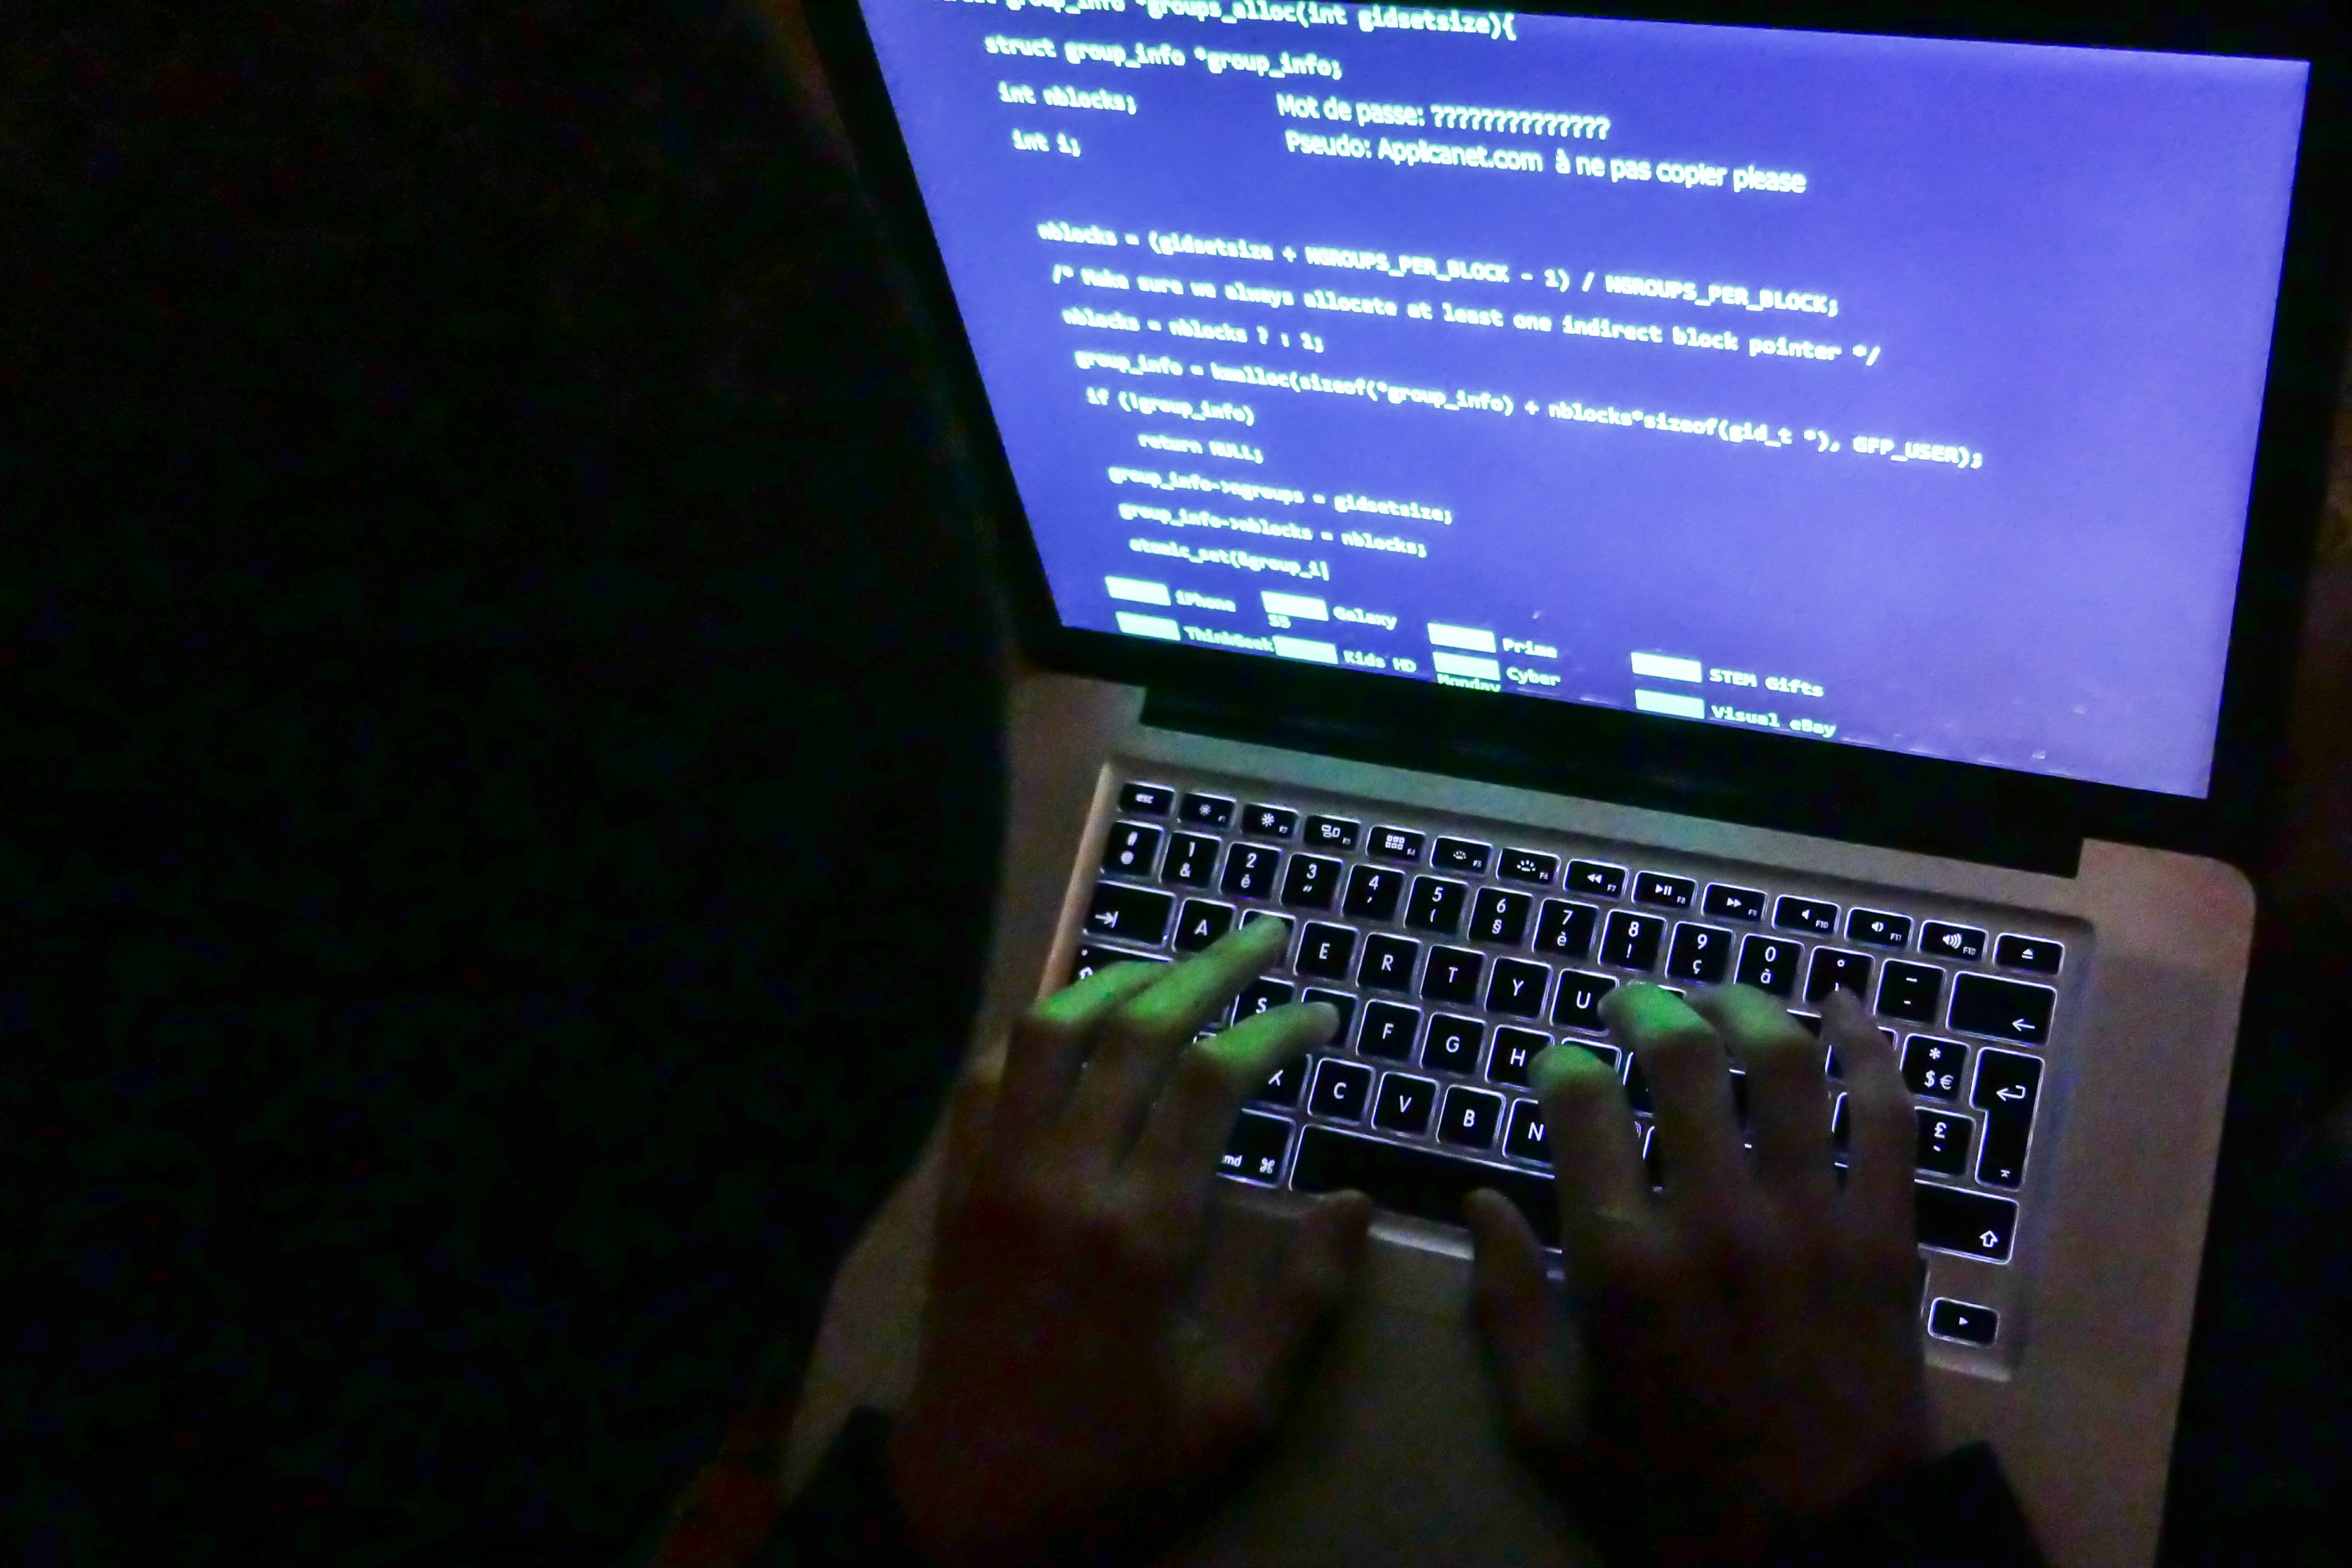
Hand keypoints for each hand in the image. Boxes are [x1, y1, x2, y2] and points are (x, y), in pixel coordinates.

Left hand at [889, 917, 1373, 1565]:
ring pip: (1049, 1031)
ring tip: (1173, 963)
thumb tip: (1354, 1202)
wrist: (974, 1511)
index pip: (1212, 1080)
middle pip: (1137, 1028)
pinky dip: (1031, 1032)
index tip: (1320, 1014)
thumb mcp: (1238, 1411)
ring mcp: (995, 1176)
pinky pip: (984, 1078)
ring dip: (1116, 978)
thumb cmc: (1118, 1467)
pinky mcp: (953, 1191)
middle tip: (1264, 936)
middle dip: (1209, 967)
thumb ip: (1303, 1301)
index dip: (1274, 1029)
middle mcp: (1063, 1179)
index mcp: (1143, 1231)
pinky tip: (1072, 1024)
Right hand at [1464, 984, 1933, 1565]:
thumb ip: (1501, 1308)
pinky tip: (1846, 1006)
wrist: (1820, 1557)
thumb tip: (1479, 1204)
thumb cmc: (1668, 1498)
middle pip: (1684, 1059)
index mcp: (1621, 1264)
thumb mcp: (1547, 1425)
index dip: (1561, 1065)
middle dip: (1646, 1009)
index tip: (1558, 1068)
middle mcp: (1716, 1220)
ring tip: (1720, 997)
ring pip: (1787, 1065)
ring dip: (1747, 1008)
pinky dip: (1871, 1048)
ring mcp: (1813, 1223)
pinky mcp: (1888, 1238)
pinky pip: (1889, 1116)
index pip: (1580, 1104)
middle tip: (1631, 1006)